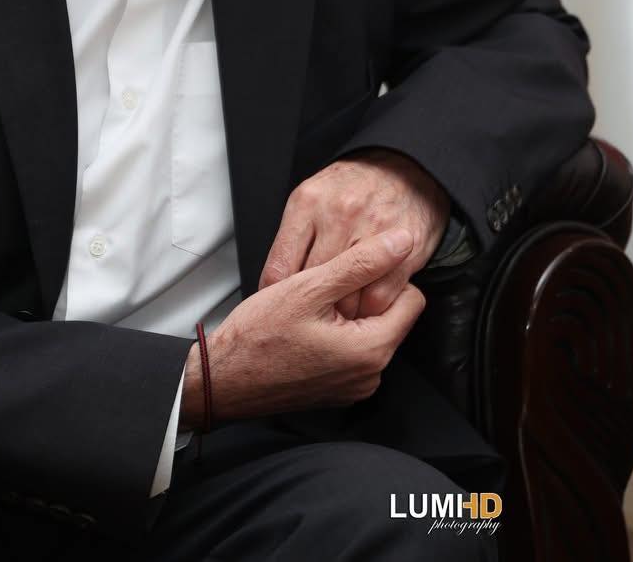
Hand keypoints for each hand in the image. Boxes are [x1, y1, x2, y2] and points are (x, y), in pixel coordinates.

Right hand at [185, 228, 425, 423]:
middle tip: (324, 287)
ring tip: (312, 310)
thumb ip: (361, 263)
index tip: (354, 269)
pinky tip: (308, 329)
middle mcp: (371, 376)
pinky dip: (339, 337)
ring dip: (351, 315)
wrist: (220, 380)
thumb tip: (402, 241)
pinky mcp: (338, 392)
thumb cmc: (257, 336)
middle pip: (393, 317)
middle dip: (365, 297)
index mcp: (371, 350)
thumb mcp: (309, 287)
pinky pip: (354, 354)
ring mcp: (354, 388)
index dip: (385, 276)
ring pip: (372, 333)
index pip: (412, 298)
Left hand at [260, 148, 450, 318]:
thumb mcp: (312, 197)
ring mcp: (372, 231)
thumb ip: (293, 237)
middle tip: (312, 319)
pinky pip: (378, 297)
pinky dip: (370, 311)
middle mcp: (338, 215)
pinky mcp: (403, 249)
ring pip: (346, 297)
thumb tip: (276, 285)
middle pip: (313, 285)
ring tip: (341, 317)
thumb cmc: (354, 188)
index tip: (283, 310)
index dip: (278, 299)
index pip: (280, 269)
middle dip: (311, 309)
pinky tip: (367, 307)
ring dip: (342, 315)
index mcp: (308, 203)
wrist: (406, 167)